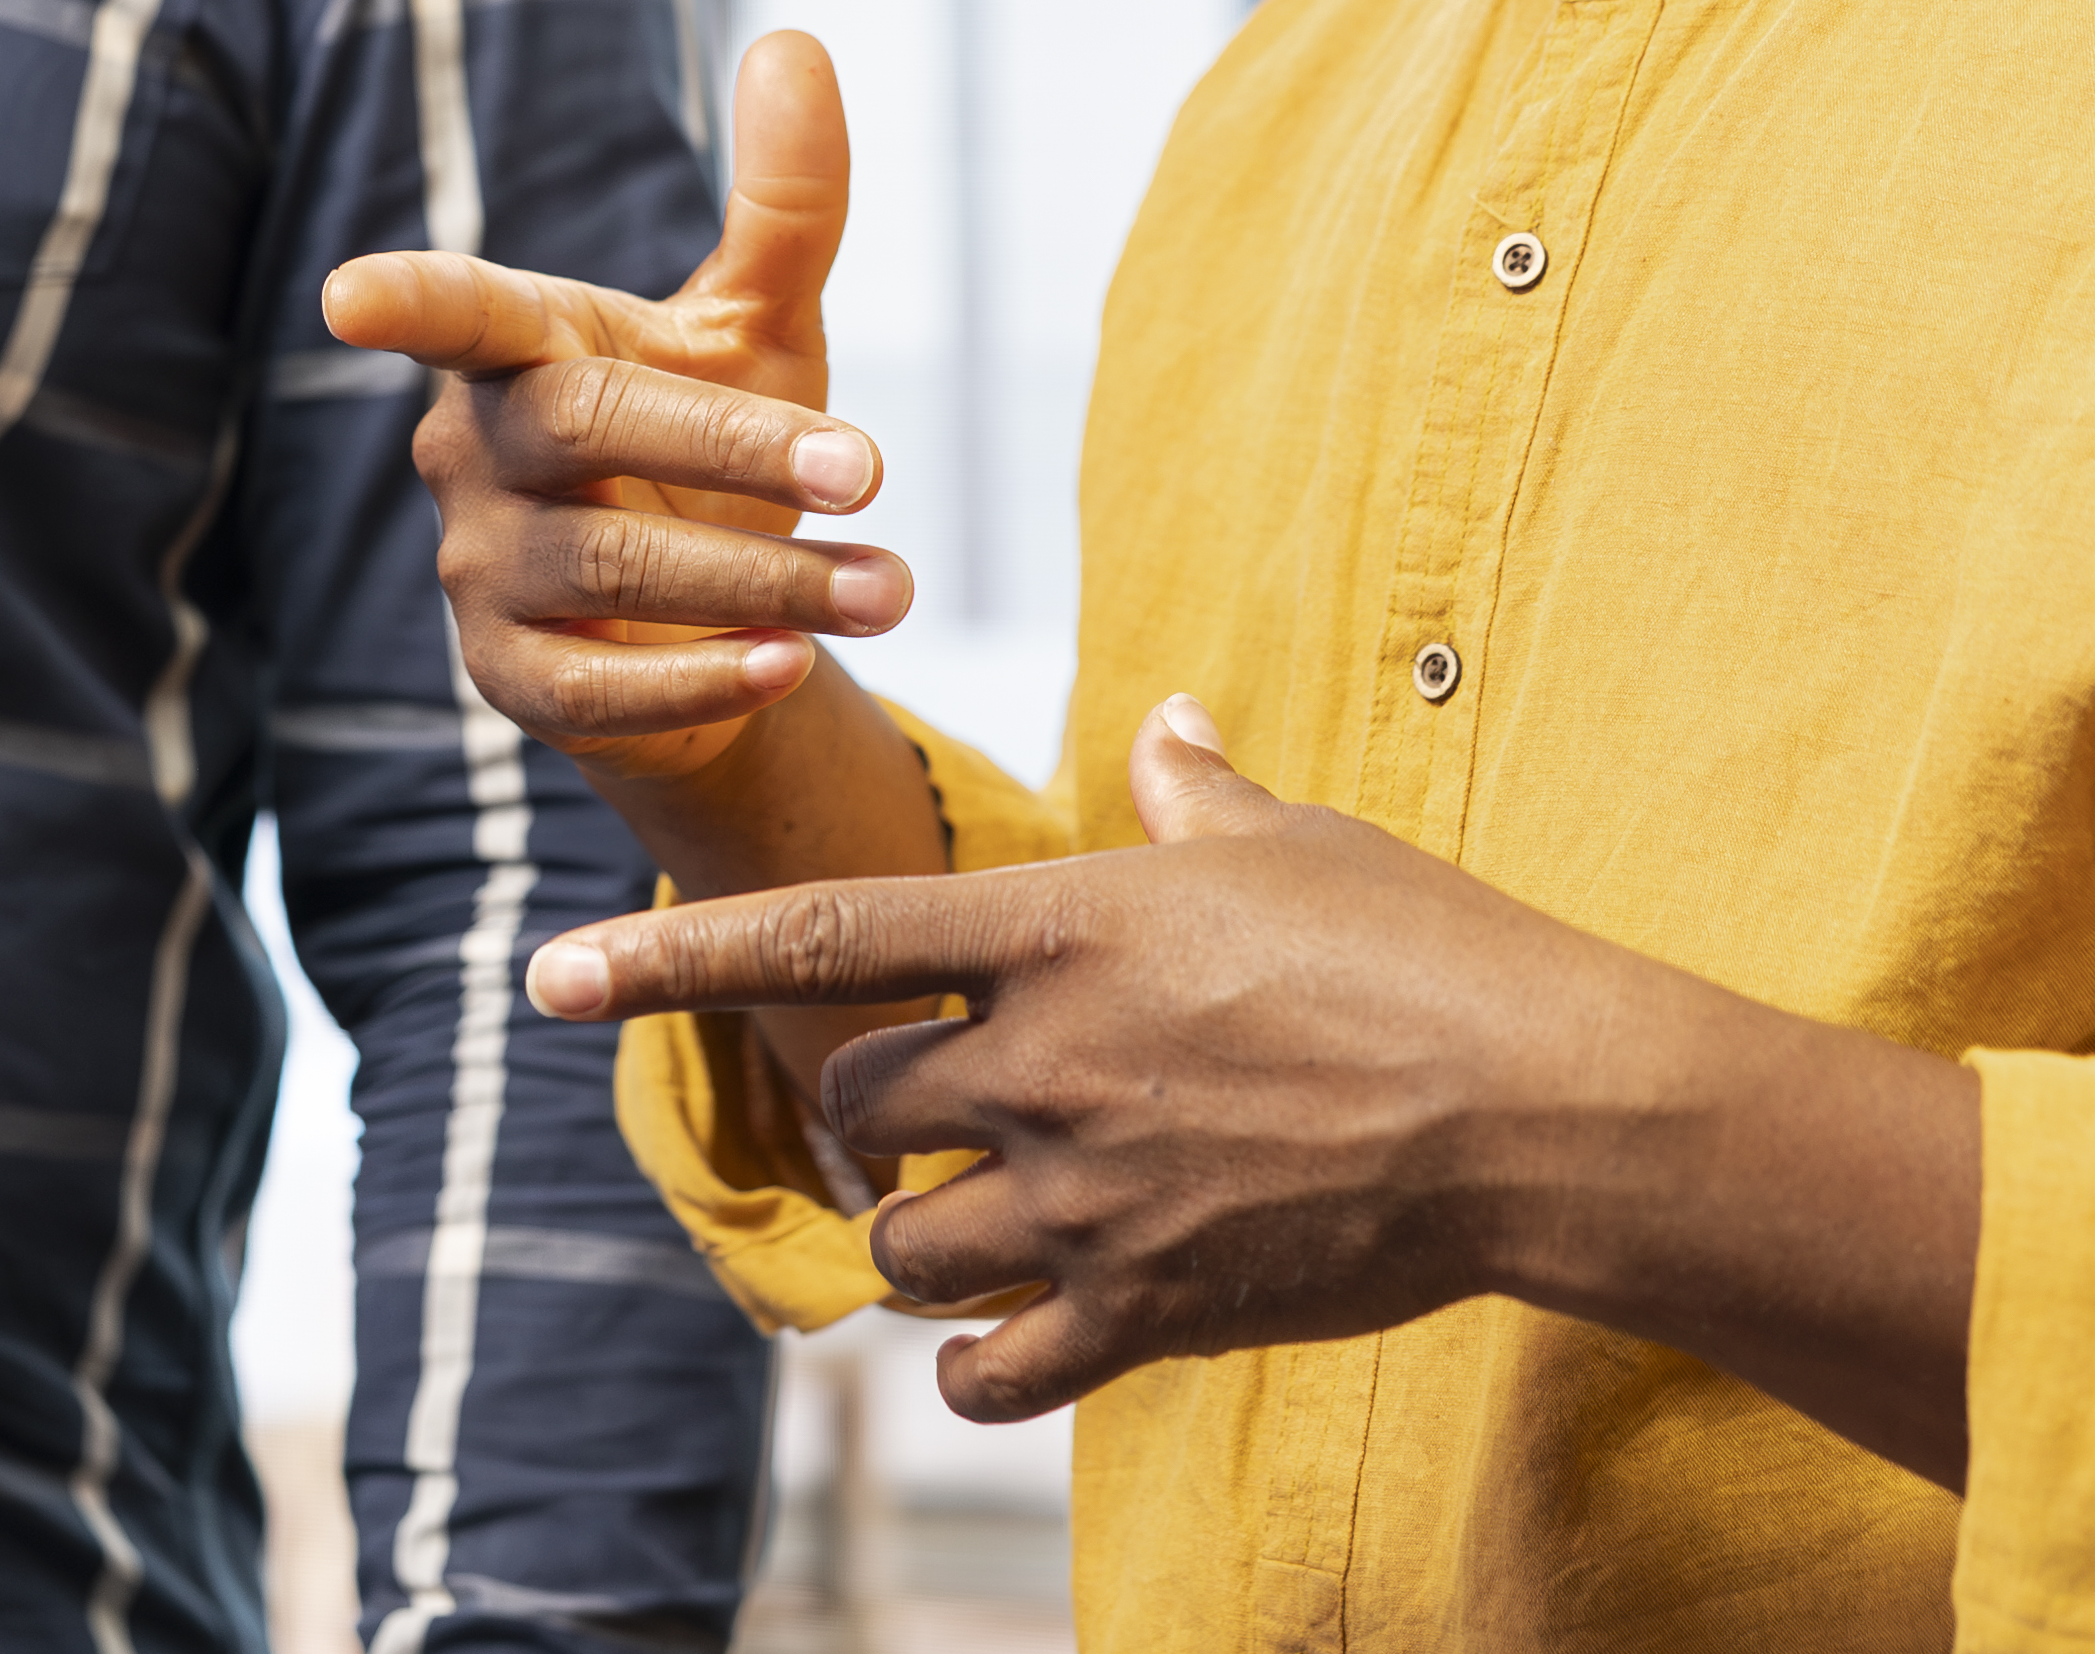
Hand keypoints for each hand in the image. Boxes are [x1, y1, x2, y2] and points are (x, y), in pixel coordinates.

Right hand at [321, 32, 910, 782]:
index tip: (344, 297)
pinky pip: (593, 691)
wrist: (706, 627)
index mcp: (521, 344)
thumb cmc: (715, 447)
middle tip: (868, 468)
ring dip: (765, 579)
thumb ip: (781, 200)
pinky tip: (790, 666)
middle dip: (729, 443)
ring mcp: (482, 569)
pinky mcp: (513, 680)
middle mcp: (477, 450)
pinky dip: (700, 680)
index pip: (456, 310)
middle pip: (585, 426)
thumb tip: (795, 40)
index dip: (403, 301)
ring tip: (894, 588)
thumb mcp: (754, 322)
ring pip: (608, 569)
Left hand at [519, 698, 1983, 1484]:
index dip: (669, 955)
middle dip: (869, 1115)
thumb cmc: (1429, 953)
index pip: (818, 934)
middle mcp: (1048, 1059)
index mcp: (1063, 926)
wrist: (1547, 1108)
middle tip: (925, 1114)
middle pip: (860, 1107)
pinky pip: (994, 1367)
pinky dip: (979, 1361)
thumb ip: (1196, 791)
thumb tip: (1164, 727)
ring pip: (904, 1244)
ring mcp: (1095, 1193)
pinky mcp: (1152, 1307)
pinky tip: (1008, 1337)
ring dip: (916, 1237)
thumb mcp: (1298, 842)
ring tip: (978, 1218)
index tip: (548, 973)